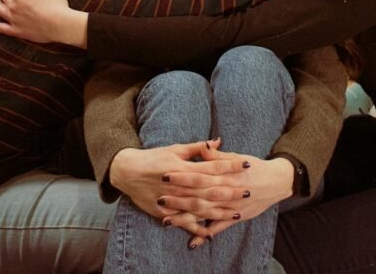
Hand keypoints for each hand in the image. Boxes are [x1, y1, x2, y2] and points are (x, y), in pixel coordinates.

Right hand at [110, 140, 250, 233]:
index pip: (213, 166)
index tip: (247, 164)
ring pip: (200, 207)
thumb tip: (217, 141)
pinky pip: (183, 223)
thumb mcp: (175, 149)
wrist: (127, 172)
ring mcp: (173, 200)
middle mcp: (180, 185)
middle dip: (230, 190)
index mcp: (184, 167)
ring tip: (238, 212)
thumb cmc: (153, 158)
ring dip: (220, 211)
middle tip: (248, 191)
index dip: (231, 166)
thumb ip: (197, 148)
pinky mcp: (164, 212)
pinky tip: (210, 233)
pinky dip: (196, 229)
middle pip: (210, 189)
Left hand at [157, 149, 293, 248]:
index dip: (182, 175)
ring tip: (166, 221)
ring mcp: (230, 206)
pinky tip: (192, 241)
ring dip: (186, 218)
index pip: (199, 174)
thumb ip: (217, 155)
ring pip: (205, 213)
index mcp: (225, 174)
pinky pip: (218, 227)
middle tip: (160, 198)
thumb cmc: (254, 166)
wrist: (277, 181)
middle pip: (198, 195)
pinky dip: (205, 234)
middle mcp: (227, 191)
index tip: (165, 175)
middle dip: (178, 197)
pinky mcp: (236, 217)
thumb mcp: (236, 157)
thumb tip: (203, 146)